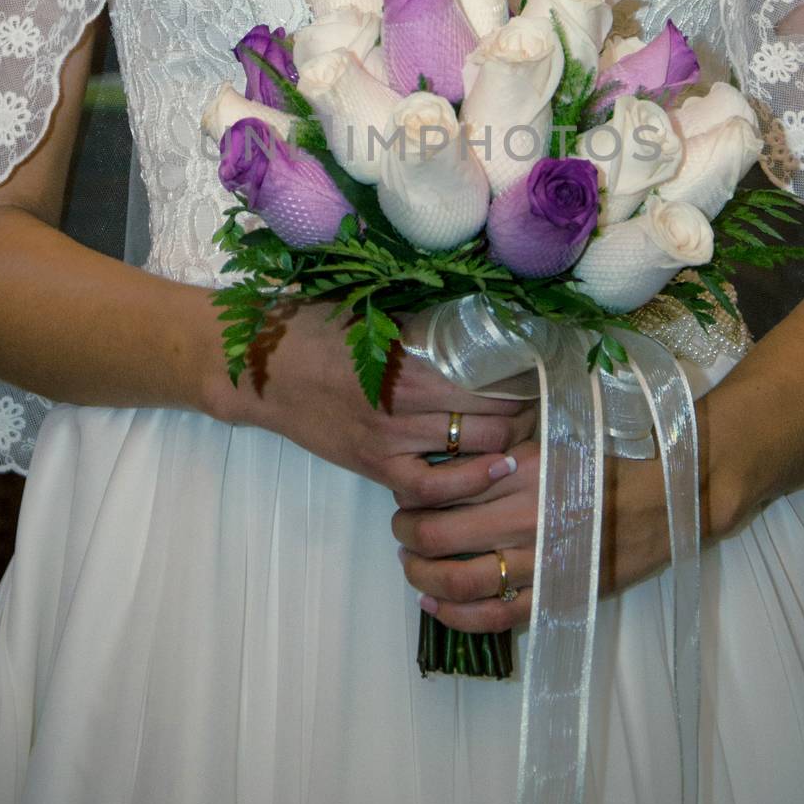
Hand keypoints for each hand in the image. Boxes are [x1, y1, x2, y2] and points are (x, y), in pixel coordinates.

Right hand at [218, 297, 537, 496]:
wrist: (260, 369)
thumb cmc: (317, 327)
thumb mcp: (375, 313)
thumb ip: (425, 324)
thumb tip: (483, 316)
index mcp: (408, 359)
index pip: (489, 376)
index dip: (525, 378)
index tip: (544, 372)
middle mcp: (404, 405)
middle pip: (491, 418)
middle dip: (524, 414)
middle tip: (541, 406)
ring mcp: (388, 441)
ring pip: (470, 453)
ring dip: (504, 446)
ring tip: (525, 437)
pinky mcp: (373, 466)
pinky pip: (429, 489)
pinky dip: (463, 485)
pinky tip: (488, 471)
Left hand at [390, 394, 736, 631]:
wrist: (677, 487)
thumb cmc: (617, 447)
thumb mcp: (560, 425)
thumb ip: (511, 435)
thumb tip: (459, 435)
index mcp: (524, 469)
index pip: (444, 487)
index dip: (413, 493)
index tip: (404, 492)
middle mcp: (527, 516)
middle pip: (440, 536)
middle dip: (408, 535)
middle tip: (400, 530)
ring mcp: (545, 560)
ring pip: (461, 581)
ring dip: (424, 578)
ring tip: (412, 567)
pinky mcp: (562, 592)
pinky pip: (499, 616)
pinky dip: (460, 617)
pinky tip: (438, 607)